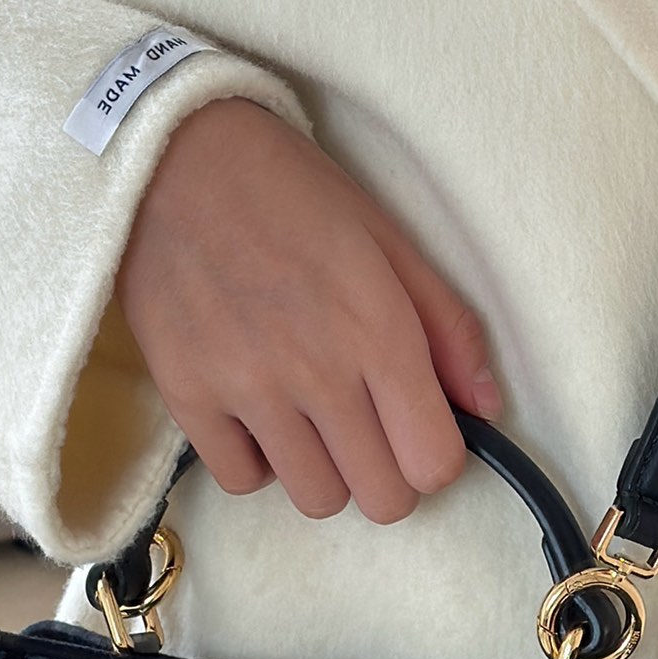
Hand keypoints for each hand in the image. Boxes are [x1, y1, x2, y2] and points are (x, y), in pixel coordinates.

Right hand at [115, 97, 501, 523]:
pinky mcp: (189, 398)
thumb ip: (448, 327)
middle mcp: (316, 371)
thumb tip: (486, 408)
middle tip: (367, 430)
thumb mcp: (388, 239)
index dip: (434, 455)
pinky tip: (258, 414)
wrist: (170, 157)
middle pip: (382, 500)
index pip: (433, 464)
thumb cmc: (290, 194)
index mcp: (378, 330)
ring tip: (309, 416)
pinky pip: (243, 481)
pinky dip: (256, 461)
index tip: (417, 428)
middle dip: (386, 474)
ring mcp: (248, 390)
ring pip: (317, 500)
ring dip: (324, 471)